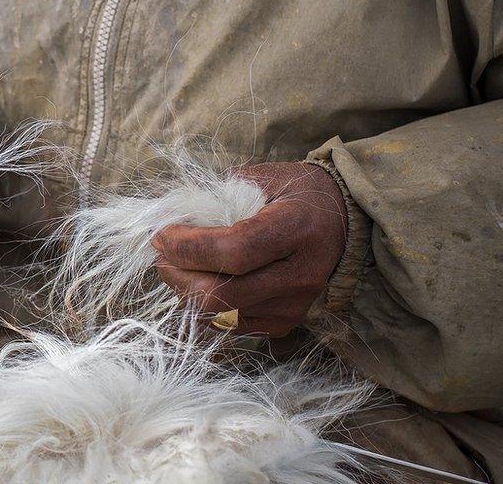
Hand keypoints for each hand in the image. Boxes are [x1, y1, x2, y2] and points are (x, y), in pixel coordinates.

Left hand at [151, 162, 346, 336]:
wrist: (343, 219)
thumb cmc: (296, 192)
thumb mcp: (263, 178)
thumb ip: (219, 194)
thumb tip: (172, 215)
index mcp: (296, 229)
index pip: (233, 251)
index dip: (188, 247)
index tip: (161, 234)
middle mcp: (299, 274)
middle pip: (222, 293)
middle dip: (178, 274)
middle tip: (160, 254)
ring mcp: (295, 305)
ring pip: (221, 314)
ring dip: (185, 292)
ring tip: (174, 266)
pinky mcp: (286, 323)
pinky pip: (231, 324)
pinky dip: (204, 306)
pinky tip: (197, 282)